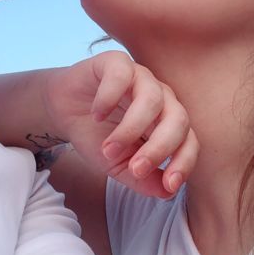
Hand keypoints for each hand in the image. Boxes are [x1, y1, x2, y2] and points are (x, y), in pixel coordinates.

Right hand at [43, 51, 196, 196]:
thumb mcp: (118, 166)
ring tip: (108, 149)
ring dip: (130, 129)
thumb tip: (167, 193)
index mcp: (167, 123)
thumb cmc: (97, 137)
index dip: (184, 162)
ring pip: (152, 99)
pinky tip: (96, 115)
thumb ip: (142, 179)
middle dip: (160, 148)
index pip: (189, 141)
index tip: (169, 184)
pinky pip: (122, 74)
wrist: (64, 110)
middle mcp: (162, 98)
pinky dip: (109, 97)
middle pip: (178, 119)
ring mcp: (140, 77)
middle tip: (135, 169)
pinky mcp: (116, 62)